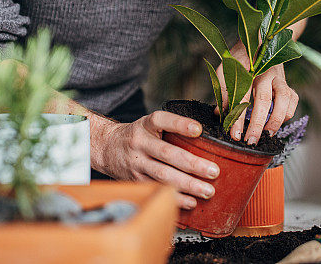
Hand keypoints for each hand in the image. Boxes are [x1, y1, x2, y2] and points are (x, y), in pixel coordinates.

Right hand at [91, 111, 219, 209]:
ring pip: (163, 175)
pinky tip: (191, 201)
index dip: (180, 124)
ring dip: (187, 184)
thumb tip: (206, 138)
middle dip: (192, 164)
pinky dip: (175, 197)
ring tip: (207, 190)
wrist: (107, 148)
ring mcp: (137, 163)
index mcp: (146, 125)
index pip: (162, 120)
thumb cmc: (138, 135)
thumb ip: (172, 129)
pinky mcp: (136, 180)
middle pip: (167, 153)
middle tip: (213, 171)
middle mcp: (140, 143)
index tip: (198, 130)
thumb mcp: (150, 125)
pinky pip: (157, 189)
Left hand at [216, 41, 298, 144]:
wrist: (261, 41)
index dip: (238, 117)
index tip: (234, 134)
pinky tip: (278, 122)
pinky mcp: (288, 83)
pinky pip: (293, 99)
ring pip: (284, 99)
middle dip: (258, 124)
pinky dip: (288, 113)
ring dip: (276, 120)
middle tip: (251, 141)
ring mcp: (280, 77)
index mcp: (247, 69)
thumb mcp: (226, 70)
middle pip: (264, 100)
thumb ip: (223, 90)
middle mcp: (266, 73)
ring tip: (267, 135)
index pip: (242, 96)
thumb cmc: (240, 58)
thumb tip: (219, 113)